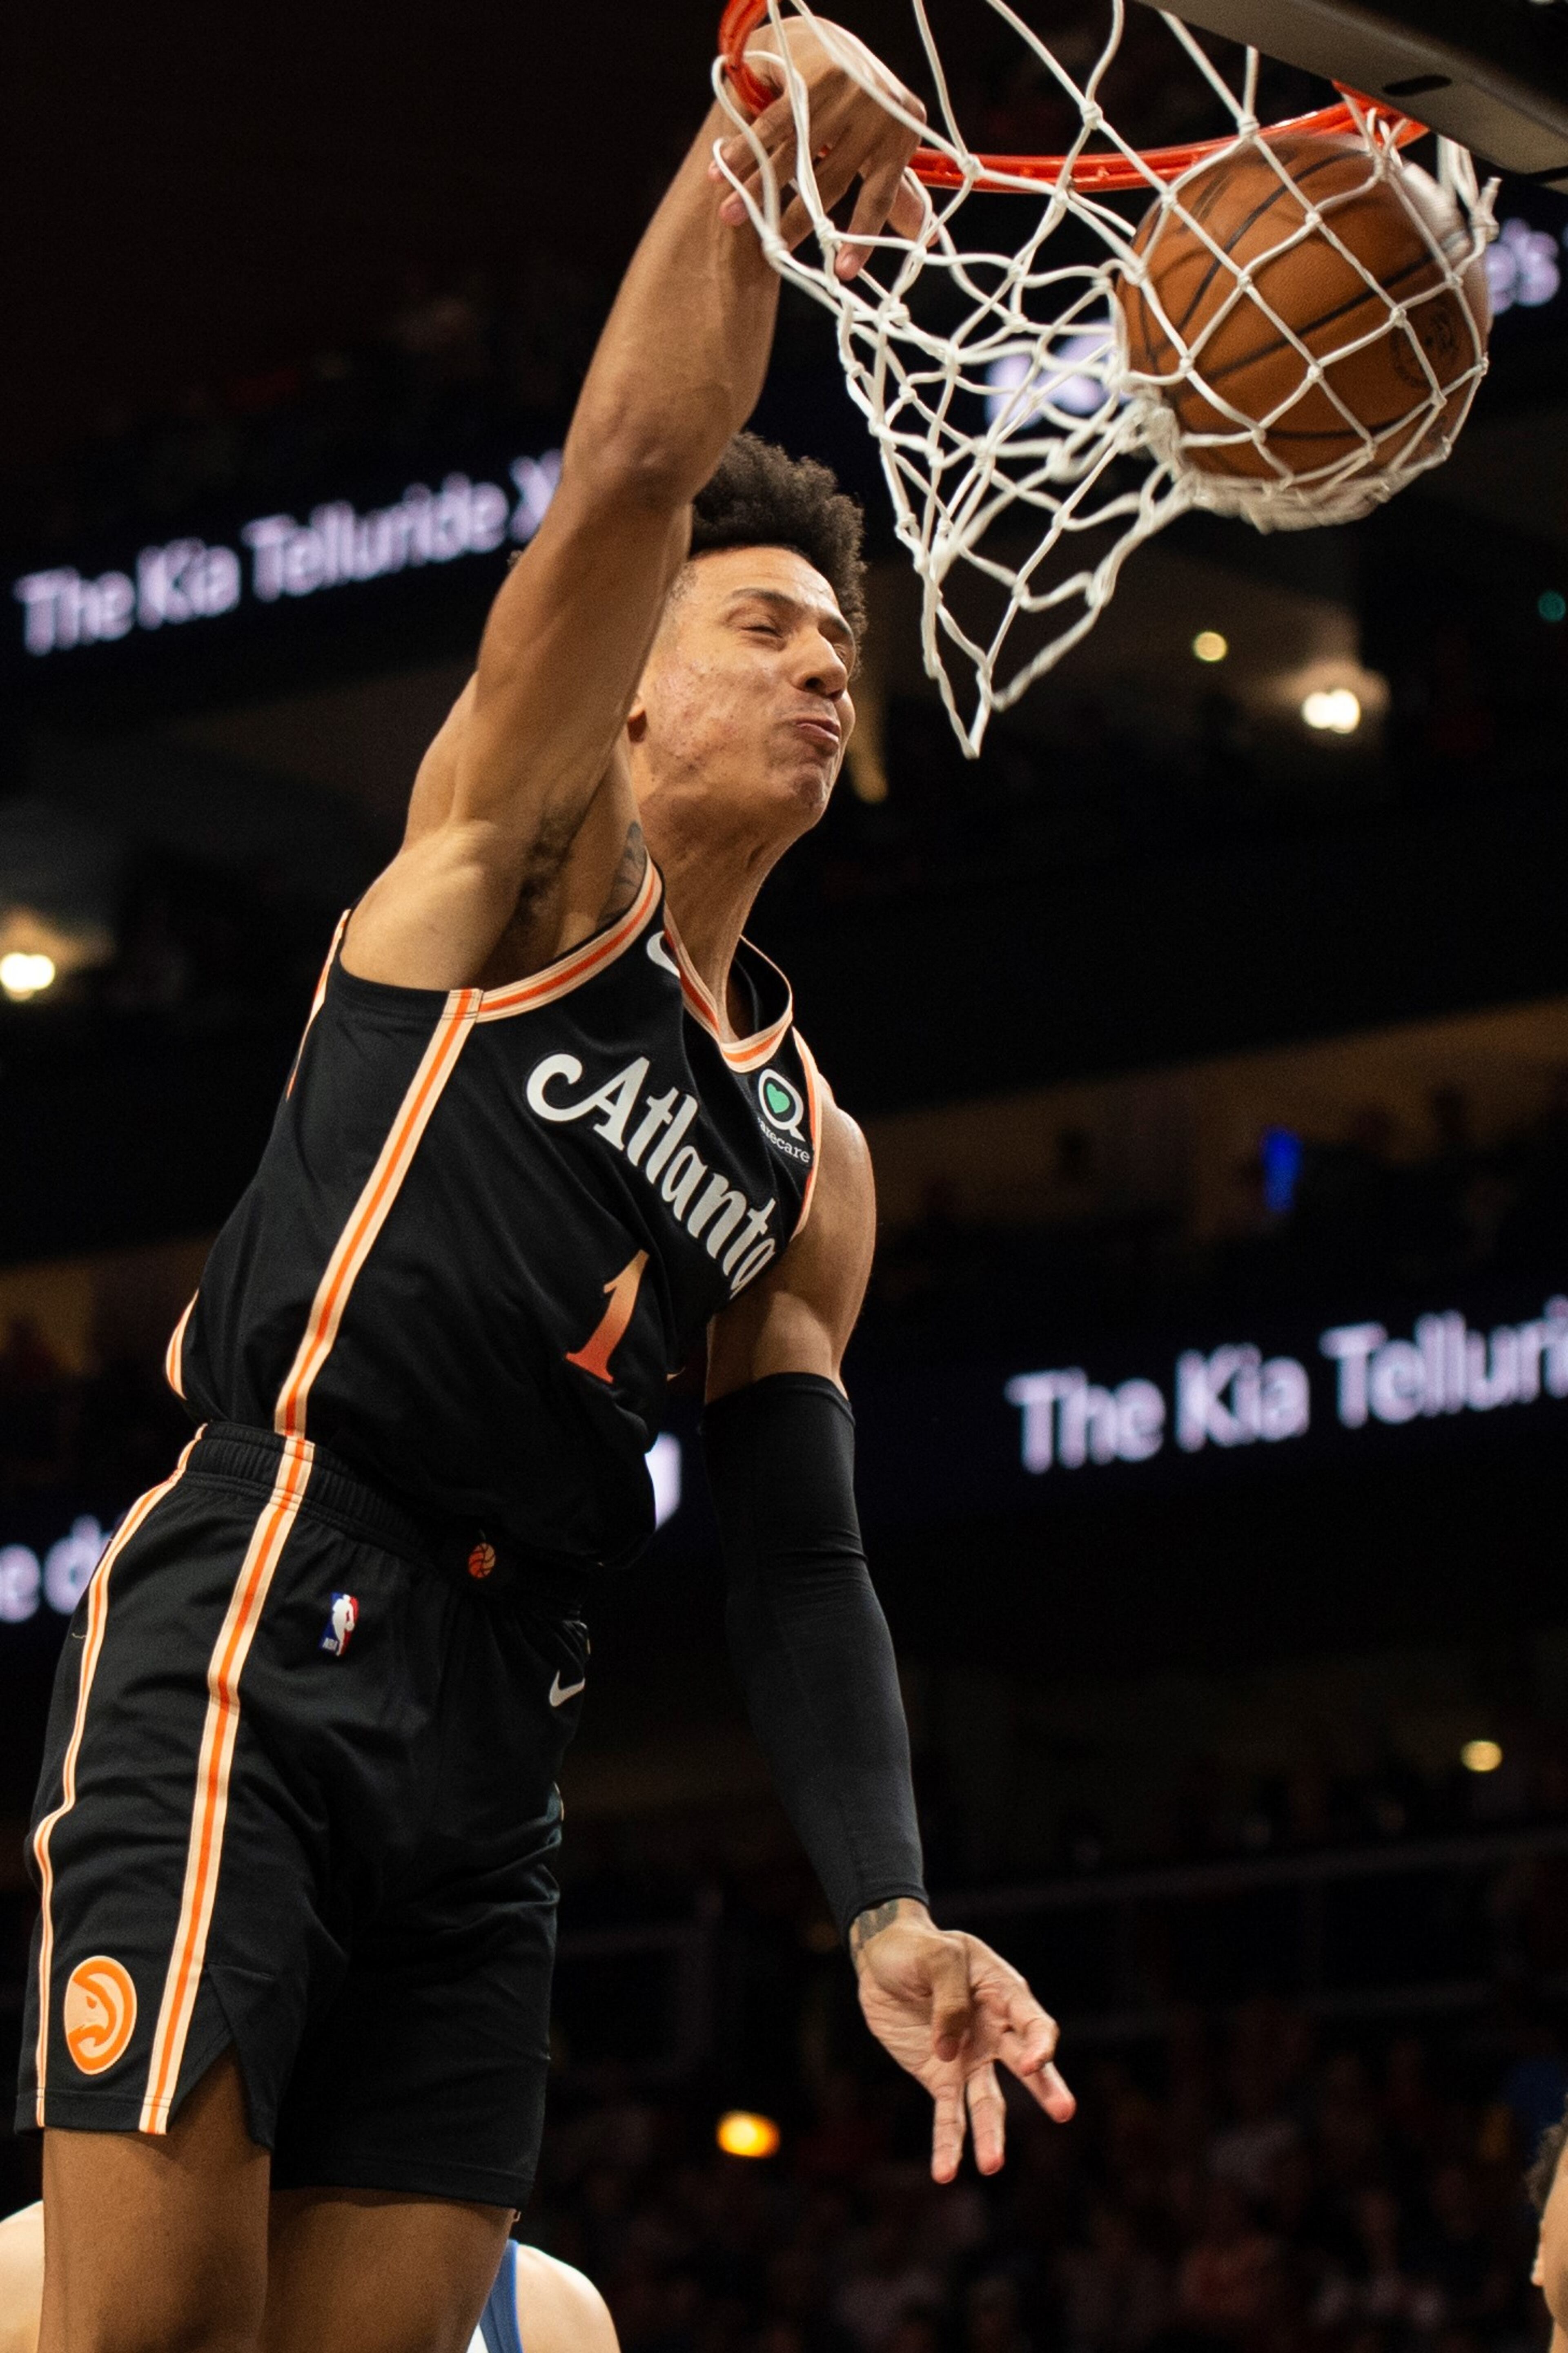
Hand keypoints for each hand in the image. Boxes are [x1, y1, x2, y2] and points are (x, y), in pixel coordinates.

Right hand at [712, 17, 927, 278]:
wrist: (824, 37)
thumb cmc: (852, 105)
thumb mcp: (879, 144)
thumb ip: (893, 188)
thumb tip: (919, 237)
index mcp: (901, 134)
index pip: (882, 196)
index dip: (862, 237)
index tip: (842, 272)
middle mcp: (880, 111)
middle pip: (831, 181)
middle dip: (793, 219)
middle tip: (768, 249)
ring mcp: (848, 90)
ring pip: (797, 155)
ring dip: (758, 186)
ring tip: (730, 213)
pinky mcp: (814, 75)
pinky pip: (774, 124)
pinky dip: (745, 148)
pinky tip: (723, 169)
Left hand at [851, 1899, 1074, 2183]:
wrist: (882, 1958)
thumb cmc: (918, 1949)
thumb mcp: (937, 1957)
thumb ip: (949, 2000)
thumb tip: (949, 2052)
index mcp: (1004, 1994)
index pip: (1034, 2024)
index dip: (1039, 2045)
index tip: (1032, 2063)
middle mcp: (995, 2033)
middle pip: (1027, 2066)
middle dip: (1046, 2088)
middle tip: (1065, 2112)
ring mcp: (969, 2059)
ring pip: (989, 2102)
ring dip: (991, 2135)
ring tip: (992, 2166)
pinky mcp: (941, 2078)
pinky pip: (949, 2116)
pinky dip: (949, 2145)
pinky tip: (946, 2173)